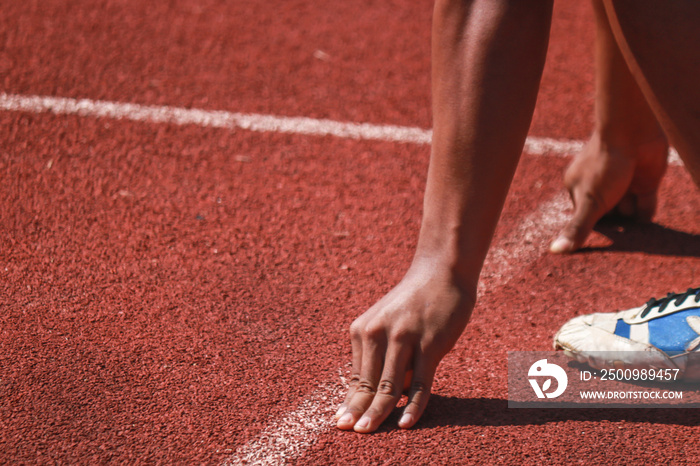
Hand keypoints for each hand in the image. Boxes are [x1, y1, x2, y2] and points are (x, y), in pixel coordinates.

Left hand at [336, 260, 474, 432]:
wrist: (440, 272)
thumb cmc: (414, 303)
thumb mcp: (386, 323)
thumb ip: (380, 355)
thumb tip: (379, 395)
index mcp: (362, 330)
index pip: (357, 376)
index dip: (351, 401)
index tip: (341, 422)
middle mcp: (378, 333)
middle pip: (368, 383)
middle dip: (357, 410)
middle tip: (346, 432)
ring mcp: (404, 338)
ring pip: (389, 385)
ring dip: (378, 412)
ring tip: (367, 432)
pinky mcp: (430, 344)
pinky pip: (420, 383)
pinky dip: (413, 406)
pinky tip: (405, 423)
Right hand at [550, 136, 667, 252]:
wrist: (634, 132)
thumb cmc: (605, 163)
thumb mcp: (589, 201)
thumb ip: (577, 228)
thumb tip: (555, 251)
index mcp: (579, 189)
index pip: (585, 218)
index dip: (591, 229)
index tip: (596, 243)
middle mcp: (600, 189)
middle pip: (607, 219)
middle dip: (612, 226)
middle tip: (616, 238)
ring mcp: (623, 186)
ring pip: (627, 215)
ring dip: (629, 219)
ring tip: (628, 214)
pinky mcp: (645, 184)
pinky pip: (646, 207)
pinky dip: (646, 214)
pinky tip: (644, 218)